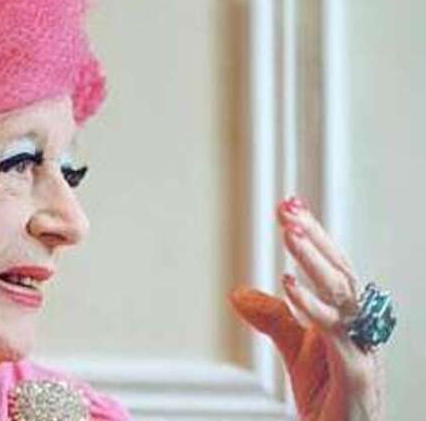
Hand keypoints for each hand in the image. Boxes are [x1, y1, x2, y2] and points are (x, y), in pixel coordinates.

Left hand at [229, 196, 384, 420]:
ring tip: (289, 233)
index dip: (314, 234)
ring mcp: (363, 349)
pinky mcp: (355, 375)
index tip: (290, 205)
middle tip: (287, 208)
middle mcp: (362, 327)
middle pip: (342, 271)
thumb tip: (238, 292)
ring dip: (314, 261)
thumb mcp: (296, 352)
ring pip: (343, 295)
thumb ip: (274, 320)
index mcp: (350, 317)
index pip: (334, 266)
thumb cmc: (329, 397)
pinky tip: (288, 285)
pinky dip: (312, 306)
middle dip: (314, 237)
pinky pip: (335, 333)